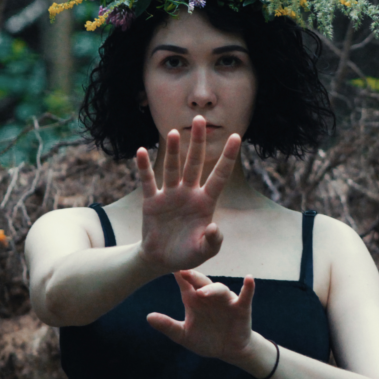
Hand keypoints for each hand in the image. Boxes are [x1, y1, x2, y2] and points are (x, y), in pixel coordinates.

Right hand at [136, 116, 240, 273]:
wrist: (162, 260)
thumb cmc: (187, 254)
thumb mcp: (204, 252)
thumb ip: (213, 242)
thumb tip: (214, 228)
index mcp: (206, 203)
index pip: (219, 176)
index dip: (228, 157)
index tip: (237, 136)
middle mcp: (189, 193)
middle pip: (194, 163)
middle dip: (198, 142)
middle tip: (200, 119)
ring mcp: (170, 195)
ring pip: (172, 168)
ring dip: (172, 151)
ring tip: (174, 132)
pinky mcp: (152, 201)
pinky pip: (148, 181)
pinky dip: (144, 167)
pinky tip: (142, 151)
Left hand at [146, 269, 255, 362]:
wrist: (228, 350)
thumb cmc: (205, 339)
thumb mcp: (184, 335)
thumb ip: (168, 326)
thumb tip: (148, 317)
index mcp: (194, 300)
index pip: (185, 284)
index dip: (179, 276)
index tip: (168, 266)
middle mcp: (209, 296)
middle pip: (201, 282)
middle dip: (193, 277)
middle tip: (183, 272)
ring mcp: (226, 301)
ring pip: (219, 289)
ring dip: (212, 289)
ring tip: (202, 293)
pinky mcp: (241, 308)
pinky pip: (245, 295)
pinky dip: (248, 288)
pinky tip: (249, 279)